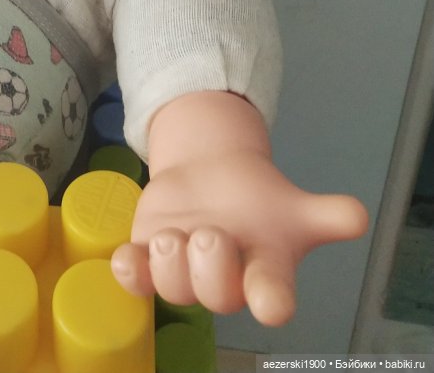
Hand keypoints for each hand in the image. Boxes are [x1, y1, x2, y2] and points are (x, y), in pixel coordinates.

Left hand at [111, 93, 367, 325]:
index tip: (271, 302)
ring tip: (172, 235)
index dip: (269, 300)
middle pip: (215, 293)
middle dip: (211, 267)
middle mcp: (224, 280)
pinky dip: (127, 271)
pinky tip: (125, 259)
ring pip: (172, 287)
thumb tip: (357, 216)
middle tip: (209, 233)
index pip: (271, 296)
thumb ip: (327, 214)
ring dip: (169, 265)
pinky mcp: (149, 257)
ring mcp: (184, 271)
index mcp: (265, 272)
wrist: (214, 181)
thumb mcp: (295, 205)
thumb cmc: (259, 202)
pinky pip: (134, 276)